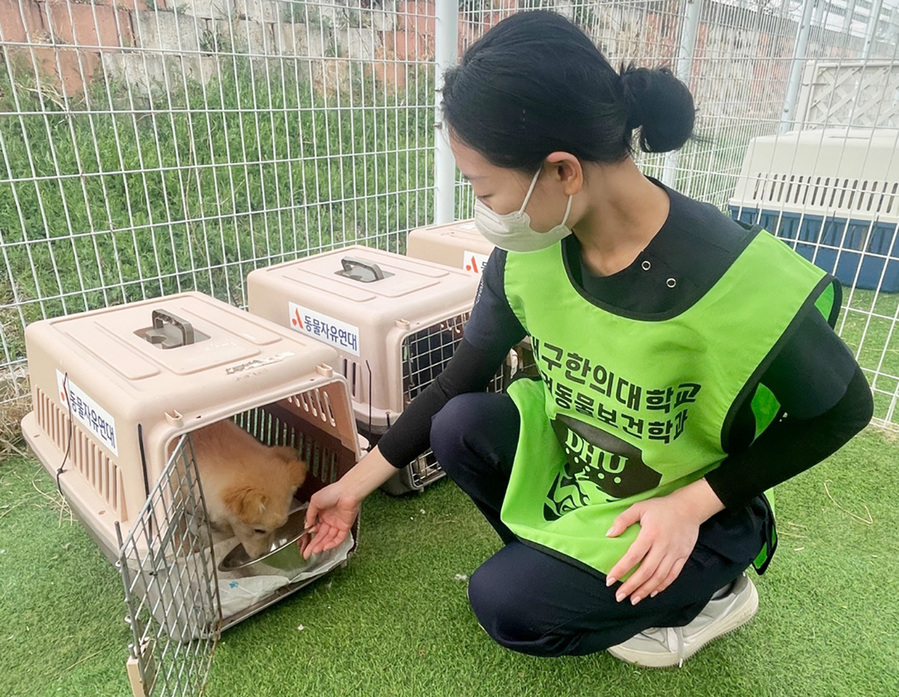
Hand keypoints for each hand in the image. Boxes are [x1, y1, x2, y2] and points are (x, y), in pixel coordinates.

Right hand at [302, 481, 359, 558]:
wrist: (347, 491)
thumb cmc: (333, 492)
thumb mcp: (314, 501)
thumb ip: (309, 515)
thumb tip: (307, 525)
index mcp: (322, 513)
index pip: (315, 528)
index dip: (309, 536)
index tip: (304, 542)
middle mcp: (330, 519)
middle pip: (320, 535)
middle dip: (313, 545)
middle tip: (306, 553)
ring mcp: (337, 523)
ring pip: (328, 538)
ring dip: (321, 545)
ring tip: (313, 551)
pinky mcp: (345, 526)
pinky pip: (339, 538)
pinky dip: (332, 543)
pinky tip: (325, 547)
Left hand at [604, 479, 723, 604]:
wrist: (689, 507)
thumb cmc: (661, 507)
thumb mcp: (639, 507)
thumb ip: (623, 520)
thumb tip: (609, 534)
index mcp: (650, 534)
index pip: (633, 556)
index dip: (620, 570)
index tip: (609, 580)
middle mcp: (663, 546)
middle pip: (646, 571)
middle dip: (631, 586)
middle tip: (619, 596)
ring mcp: (674, 553)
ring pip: (659, 577)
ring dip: (645, 590)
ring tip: (634, 599)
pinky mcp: (683, 556)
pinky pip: (673, 575)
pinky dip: (662, 586)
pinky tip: (652, 592)